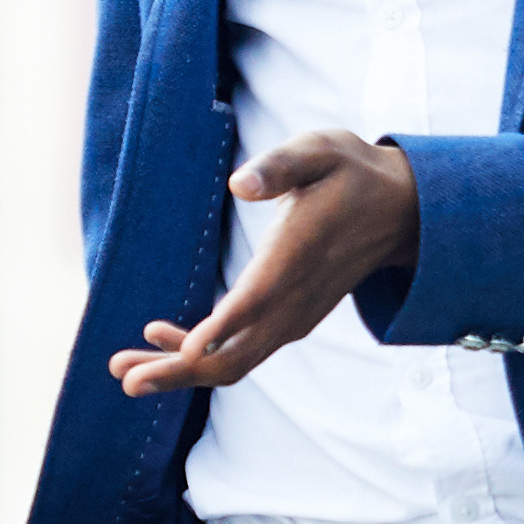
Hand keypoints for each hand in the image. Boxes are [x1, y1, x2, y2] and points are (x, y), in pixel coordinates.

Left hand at [107, 131, 422, 394]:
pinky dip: (201, 356)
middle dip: (179, 369)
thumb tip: (239, 183)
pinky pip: (242, 352)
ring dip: (180, 371)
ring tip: (124, 370)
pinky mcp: (289, 321)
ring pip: (235, 363)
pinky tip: (160, 338)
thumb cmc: (352, 173)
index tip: (184, 351)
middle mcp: (296, 298)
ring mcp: (294, 316)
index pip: (259, 299)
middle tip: (122, 373)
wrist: (400, 211)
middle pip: (237, 353)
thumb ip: (281, 166)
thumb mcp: (322, 150)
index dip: (222, 328)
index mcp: (300, 253)